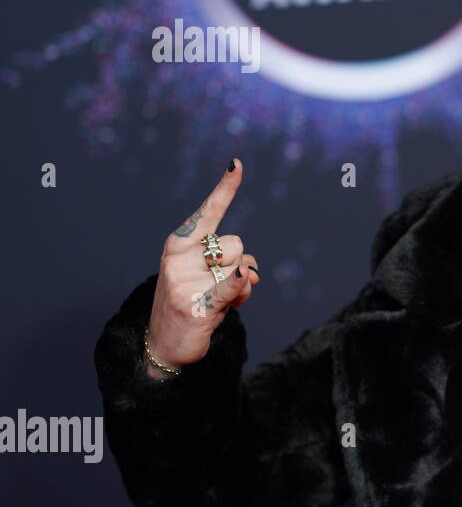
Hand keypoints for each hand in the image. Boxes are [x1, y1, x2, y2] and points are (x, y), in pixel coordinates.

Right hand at [143, 159, 261, 376]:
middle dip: (240, 263)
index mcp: (179, 243)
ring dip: (243, 286)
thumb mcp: (208, 275)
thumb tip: (251, 272)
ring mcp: (184, 280)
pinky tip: (245, 279)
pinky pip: (231, 286)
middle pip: (237, 244)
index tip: (237, 164)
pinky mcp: (196, 304)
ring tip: (221, 301)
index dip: (225, 188)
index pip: (208, 212)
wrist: (164, 342)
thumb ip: (232, 263)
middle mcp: (179, 257)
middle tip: (222, 285)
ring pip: (240, 266)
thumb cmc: (193, 300)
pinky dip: (241, 284)